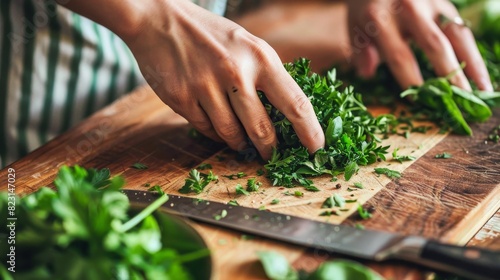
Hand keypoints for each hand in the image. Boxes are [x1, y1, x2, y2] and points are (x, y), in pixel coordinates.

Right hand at [124, 0, 323, 158]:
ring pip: (231, 134)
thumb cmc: (211, 34)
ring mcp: (206, 87)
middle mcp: (235, 73)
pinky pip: (206, 129)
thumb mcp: (248, 44)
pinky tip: (218, 127)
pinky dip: (215, 134)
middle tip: (272, 155)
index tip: (317, 149)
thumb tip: (286, 112)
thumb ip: (266, 75)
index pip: (295, 103)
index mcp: (260, 57)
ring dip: (240, 144)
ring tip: (243, 144)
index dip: (310, 131)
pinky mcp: (181, 98)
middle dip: (270, 148)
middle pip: (262, 129)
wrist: (160, 20)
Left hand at [346, 0, 492, 90]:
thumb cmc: (365, 8)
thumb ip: (360, 51)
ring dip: (472, 64)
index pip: (399, 55)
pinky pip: (462, 30)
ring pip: (456, 36)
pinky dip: (472, 53)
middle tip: (458, 102)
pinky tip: (480, 75)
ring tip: (482, 91)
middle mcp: (409, 9)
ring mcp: (431, 3)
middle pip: (434, 45)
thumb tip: (367, 74)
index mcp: (380, 18)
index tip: (418, 101)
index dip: (409, 79)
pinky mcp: (445, 3)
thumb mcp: (354, 27)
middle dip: (448, 76)